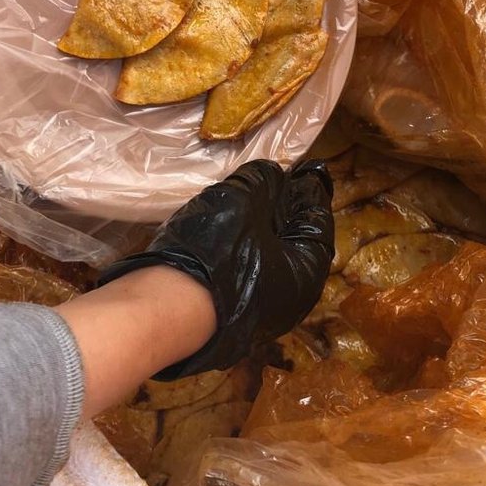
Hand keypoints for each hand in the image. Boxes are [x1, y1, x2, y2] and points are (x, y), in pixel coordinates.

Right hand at [97, 159, 334, 378]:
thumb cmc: (218, 252)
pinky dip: (237, 251)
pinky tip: (220, 233)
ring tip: (244, 202)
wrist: (167, 310)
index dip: (311, 192)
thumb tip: (274, 175)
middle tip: (276, 182)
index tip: (307, 170)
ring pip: (264, 261)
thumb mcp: (244, 199)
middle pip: (291, 244)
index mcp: (306, 272)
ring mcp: (258, 314)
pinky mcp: (227, 316)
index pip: (318, 222)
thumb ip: (265, 180)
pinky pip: (241, 275)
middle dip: (284, 212)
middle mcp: (290, 300)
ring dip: (257, 232)